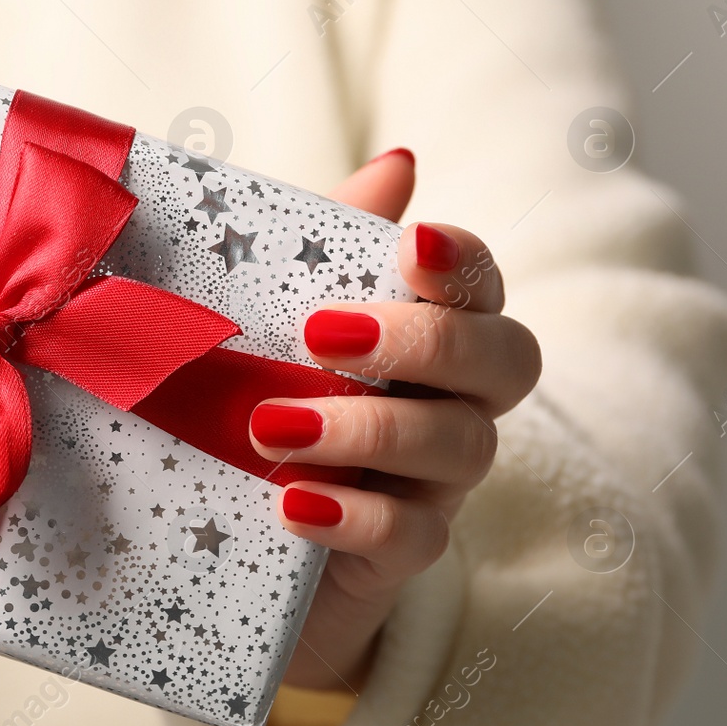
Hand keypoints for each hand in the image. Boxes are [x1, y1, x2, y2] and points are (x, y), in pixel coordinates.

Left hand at [255, 149, 540, 690]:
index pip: (481, 286)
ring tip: (269, 427)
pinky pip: (413, 539)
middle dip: (428, 341)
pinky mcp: (396, 560)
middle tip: (320, 335)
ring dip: (371, 431)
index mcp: (424, 334)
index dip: (463, 264)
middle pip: (507, 361)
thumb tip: (398, 165)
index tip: (410, 246)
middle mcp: (450, 403)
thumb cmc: (253, 401)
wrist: (220, 541)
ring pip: (463, 448)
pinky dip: (357, 519)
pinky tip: (291, 506)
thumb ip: (328, 242)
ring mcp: (431, 485)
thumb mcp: (266, 317)